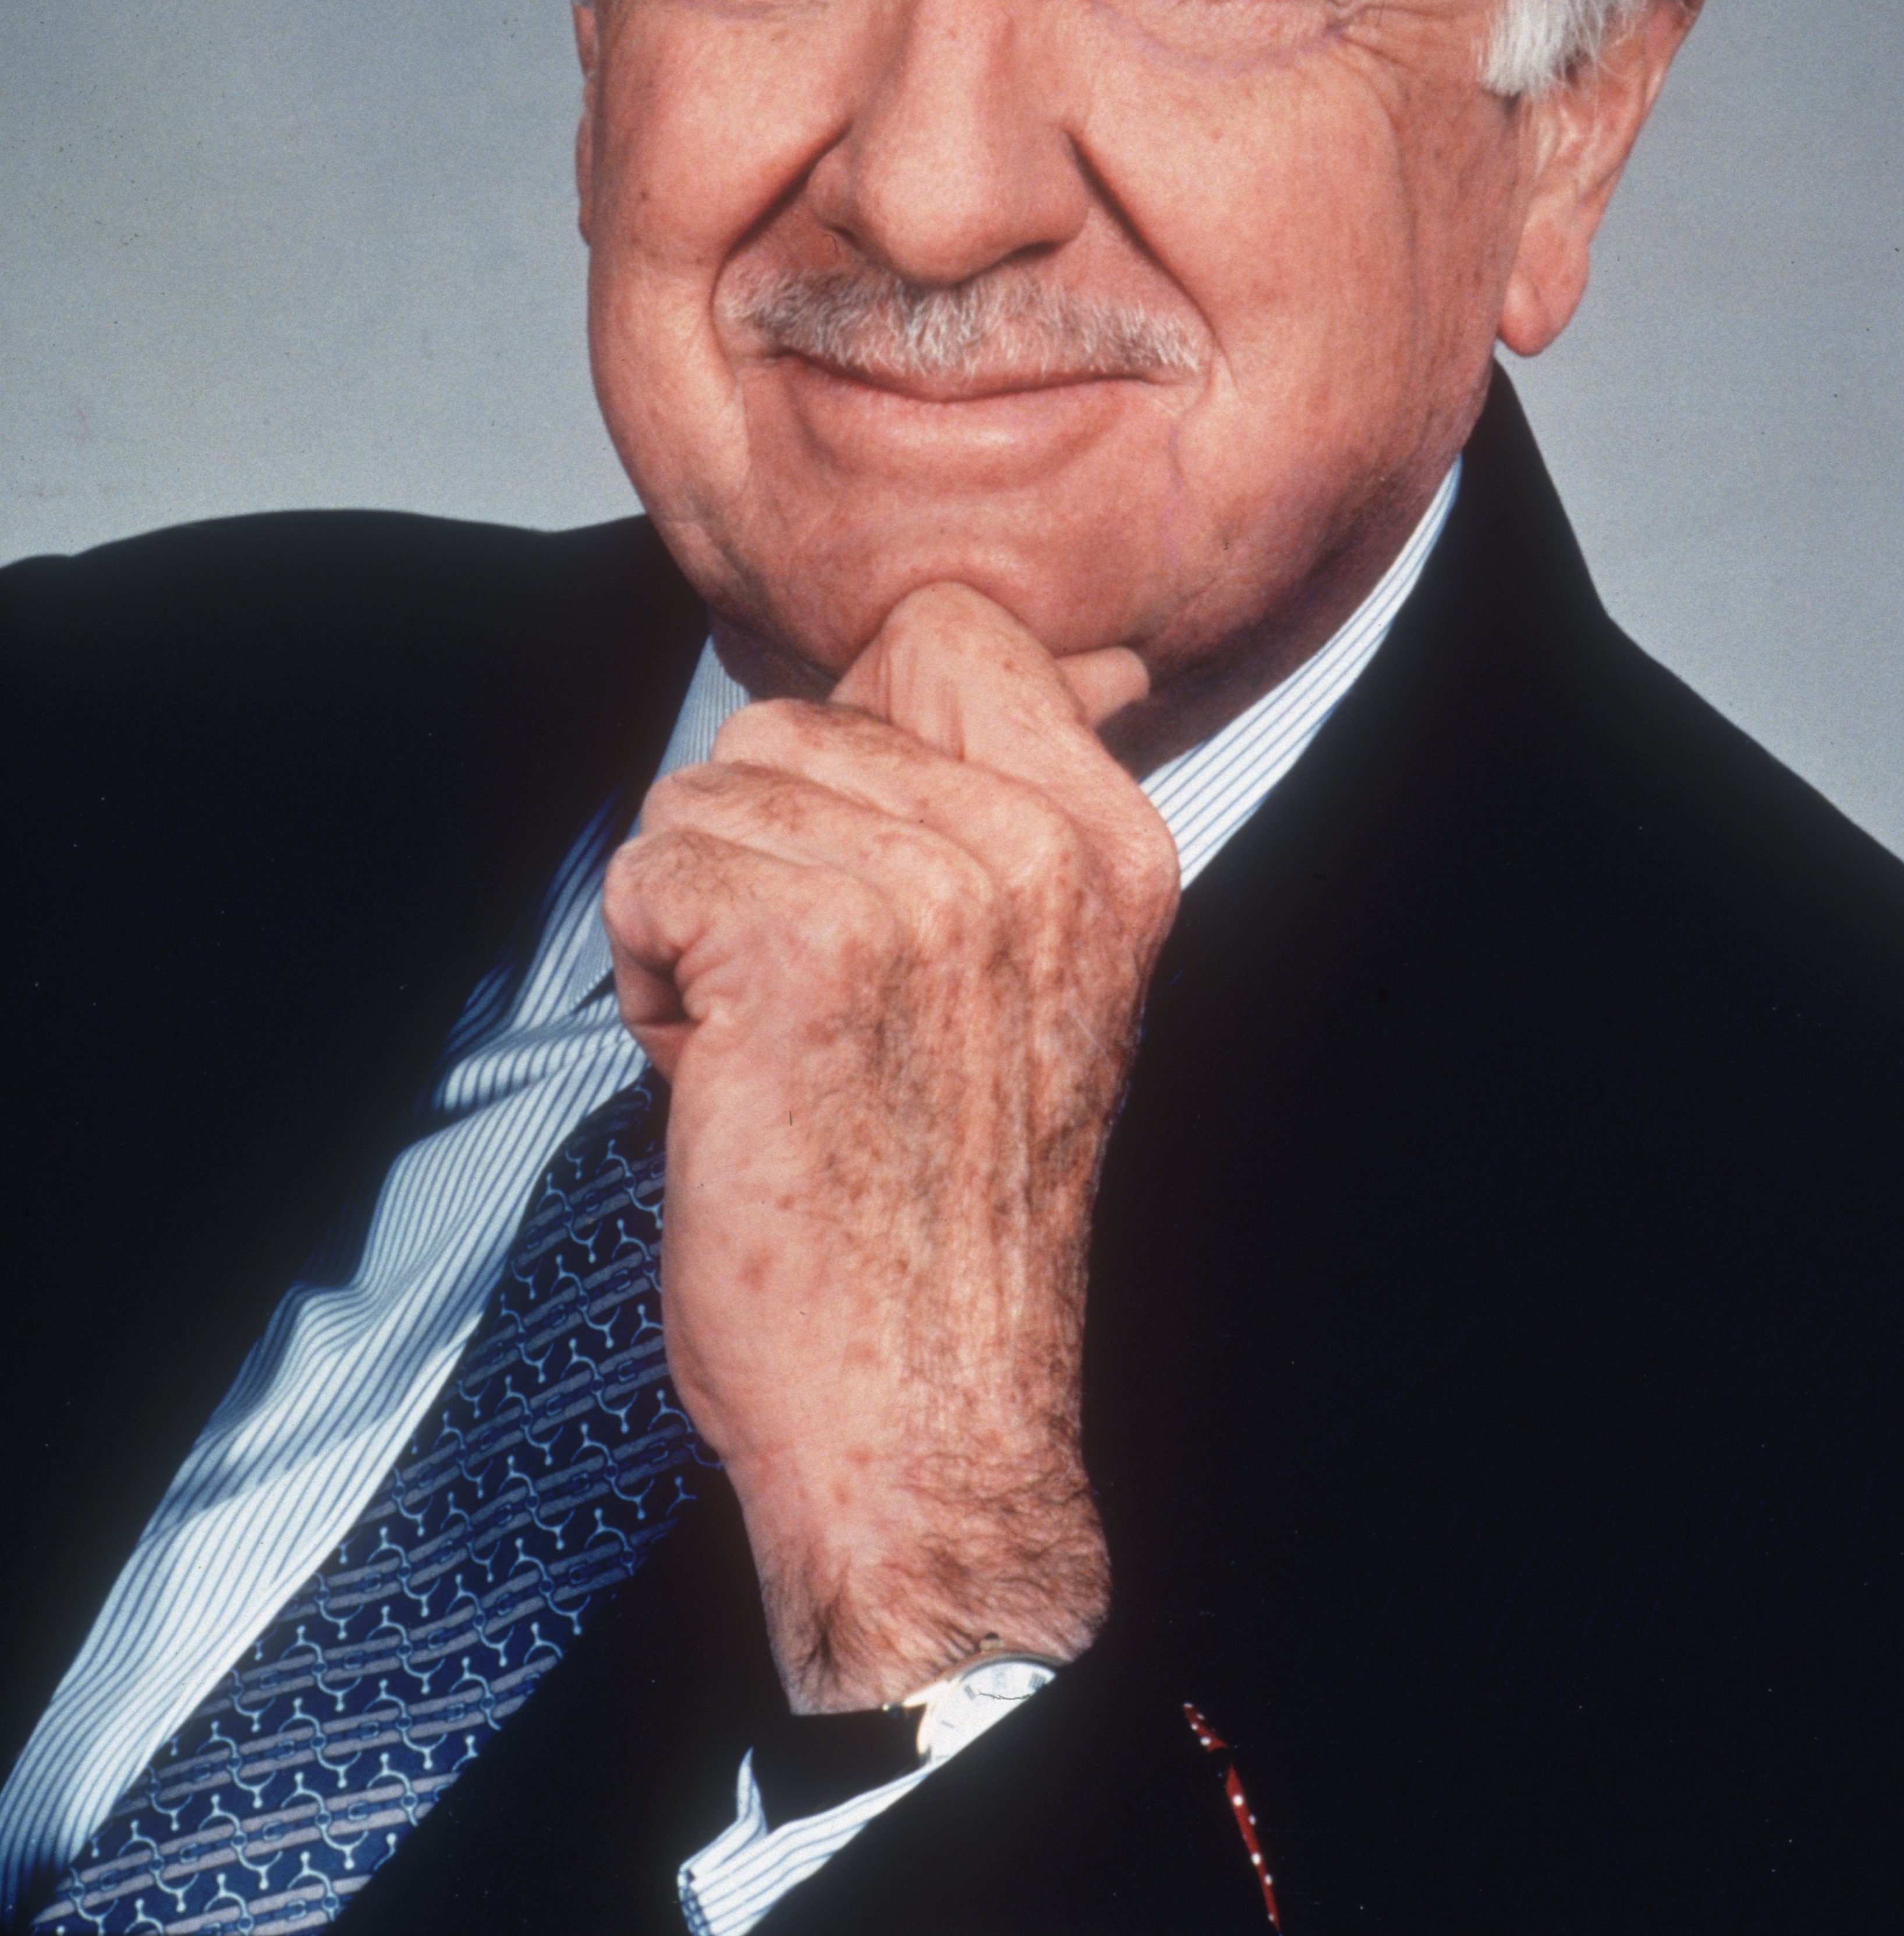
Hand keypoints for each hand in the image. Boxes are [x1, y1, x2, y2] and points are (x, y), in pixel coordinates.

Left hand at [602, 583, 1179, 1709]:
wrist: (920, 1418)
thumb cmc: (946, 1208)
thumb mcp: (1047, 978)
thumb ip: (1040, 806)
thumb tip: (1098, 663)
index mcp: (1111, 840)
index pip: (947, 631)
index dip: (858, 736)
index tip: (867, 870)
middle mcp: (1035, 845)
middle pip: (790, 714)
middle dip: (759, 853)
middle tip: (820, 1009)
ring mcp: (924, 889)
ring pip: (701, 792)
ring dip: (697, 921)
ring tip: (776, 1050)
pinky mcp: (798, 946)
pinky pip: (645, 871)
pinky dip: (646, 979)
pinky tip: (722, 1080)